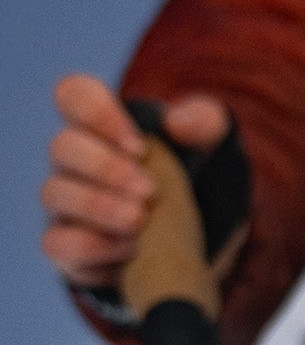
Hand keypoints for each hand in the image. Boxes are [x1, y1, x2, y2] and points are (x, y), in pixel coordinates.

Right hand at [41, 74, 228, 287]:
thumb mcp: (210, 146)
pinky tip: (129, 249)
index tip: (138, 145)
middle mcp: (74, 161)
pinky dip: (90, 246)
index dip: (97, 113)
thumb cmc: (193, 177)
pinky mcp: (67, 246)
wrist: (198, 237)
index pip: (74, 94)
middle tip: (150, 190)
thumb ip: (204, 122)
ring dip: (97, 206)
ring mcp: (66, 204)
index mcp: (102, 126)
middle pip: (62, 146)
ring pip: (53, 193)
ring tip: (140, 220)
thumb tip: (178, 123)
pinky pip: (56, 244)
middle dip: (105, 167)